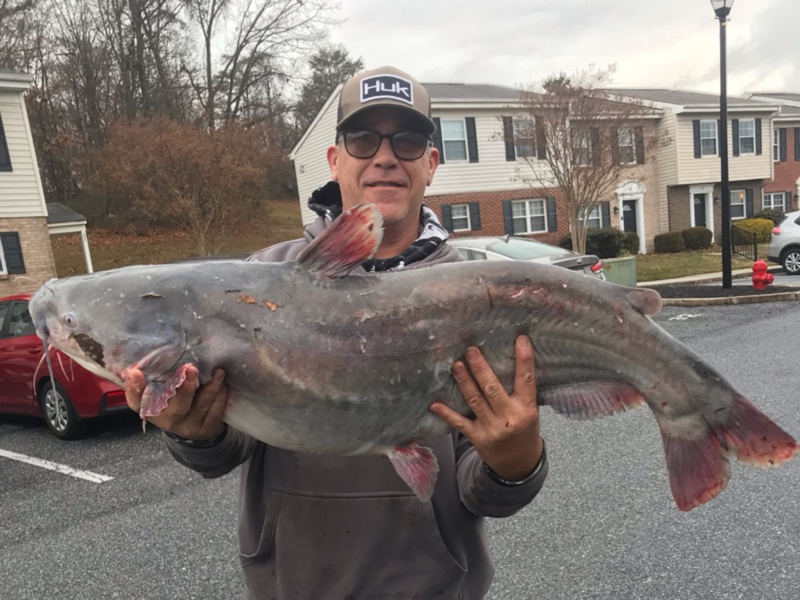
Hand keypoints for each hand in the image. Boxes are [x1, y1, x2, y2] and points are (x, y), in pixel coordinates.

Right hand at [125, 366, 227, 440]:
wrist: (195, 428)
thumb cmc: (174, 401)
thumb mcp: (161, 392)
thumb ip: (157, 376)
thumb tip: (154, 351)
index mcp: (150, 409)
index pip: (137, 401)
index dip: (134, 388)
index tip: (134, 372)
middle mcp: (168, 420)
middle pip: (175, 407)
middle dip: (184, 388)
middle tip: (191, 369)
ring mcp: (189, 426)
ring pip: (200, 406)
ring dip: (211, 388)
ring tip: (218, 371)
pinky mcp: (207, 428)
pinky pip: (215, 411)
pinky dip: (221, 395)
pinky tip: (223, 382)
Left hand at [429, 335, 542, 481]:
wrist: (519, 464)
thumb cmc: (524, 430)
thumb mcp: (530, 411)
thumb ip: (520, 392)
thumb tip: (506, 360)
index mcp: (527, 408)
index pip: (527, 380)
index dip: (524, 359)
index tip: (520, 339)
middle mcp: (509, 417)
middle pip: (493, 389)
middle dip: (481, 369)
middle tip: (471, 350)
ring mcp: (492, 428)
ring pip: (475, 401)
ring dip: (464, 382)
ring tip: (456, 365)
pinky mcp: (478, 438)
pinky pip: (459, 423)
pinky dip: (446, 413)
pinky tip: (434, 404)